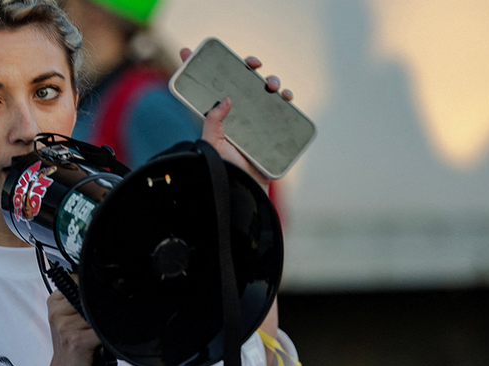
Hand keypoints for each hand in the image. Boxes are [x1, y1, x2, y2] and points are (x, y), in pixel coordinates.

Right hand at [45, 291, 101, 365]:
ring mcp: (66, 326)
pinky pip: (102, 330)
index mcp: (55, 303)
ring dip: (105, 325)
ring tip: (97, 335)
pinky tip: (103, 342)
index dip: (94, 289)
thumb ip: (81, 301)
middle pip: (91, 297)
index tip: (99, 300)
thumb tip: (108, 288)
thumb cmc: (72, 348)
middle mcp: (58, 313)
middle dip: (102, 309)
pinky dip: (107, 335)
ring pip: (99, 314)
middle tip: (98, 324)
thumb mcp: (69, 320)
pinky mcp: (77, 340)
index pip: (79, 280)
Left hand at [179, 49, 294, 188]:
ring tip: (271, 85)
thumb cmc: (223, 170)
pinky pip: (285, 112)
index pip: (215, 88)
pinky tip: (286, 97)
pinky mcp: (274, 133)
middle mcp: (240, 116)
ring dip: (271, 81)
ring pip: (266, 94)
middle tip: (252, 64)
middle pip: (245, 84)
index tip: (200, 52)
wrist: (241, 191)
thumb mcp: (211, 143)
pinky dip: (288, 100)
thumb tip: (225, 98)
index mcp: (222, 116)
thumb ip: (212, 121)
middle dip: (249, 68)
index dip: (209, 69)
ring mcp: (258, 123)